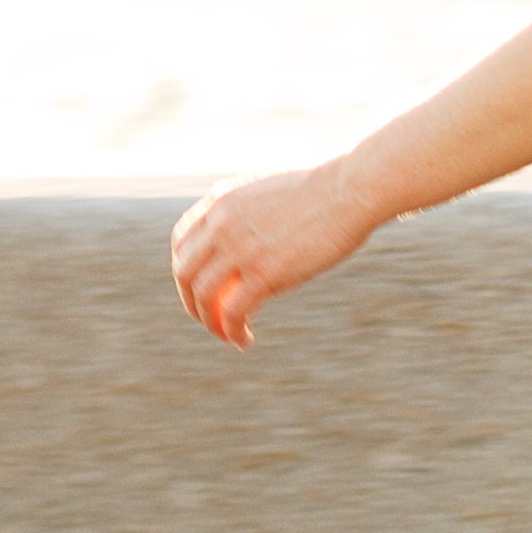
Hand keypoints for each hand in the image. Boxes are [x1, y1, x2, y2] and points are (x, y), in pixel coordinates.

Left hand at [170, 165, 380, 349]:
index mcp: (222, 201)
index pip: (183, 240)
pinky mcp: (263, 272)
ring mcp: (239, 248)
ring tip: (227, 336)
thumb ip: (250, 215)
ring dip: (209, 322)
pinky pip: (232, 311)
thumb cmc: (323, 193)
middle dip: (191, 301)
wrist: (348, 192)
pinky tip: (244, 340)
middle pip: (185, 271)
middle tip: (208, 318)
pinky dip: (232, 331)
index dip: (185, 269)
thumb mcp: (272, 195)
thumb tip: (252, 238)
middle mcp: (222, 223)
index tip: (200, 286)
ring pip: (203, 296)